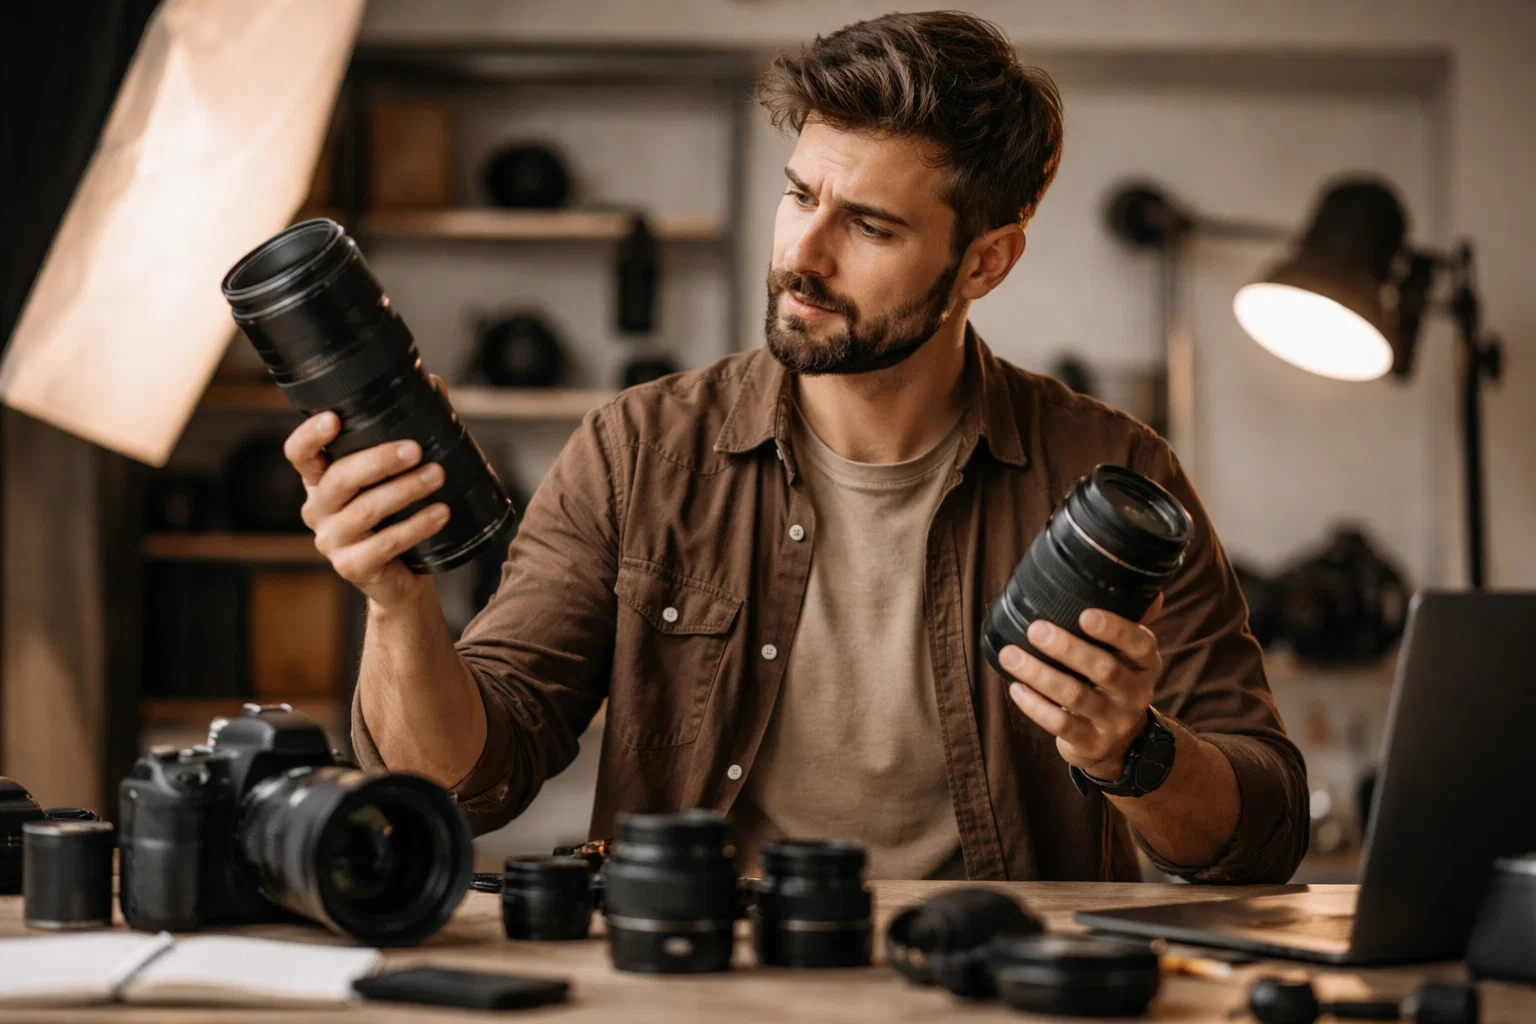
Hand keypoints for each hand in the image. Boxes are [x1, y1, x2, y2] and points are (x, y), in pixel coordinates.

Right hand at [283, 375, 450, 608]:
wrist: (404, 577)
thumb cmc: (398, 515)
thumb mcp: (396, 475)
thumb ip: (407, 431)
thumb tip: (434, 384)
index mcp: (321, 480)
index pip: (299, 454)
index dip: (310, 436)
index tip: (333, 418)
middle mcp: (318, 509)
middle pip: (339, 479)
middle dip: (379, 461)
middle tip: (415, 449)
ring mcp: (331, 541)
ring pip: (365, 511)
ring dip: (404, 490)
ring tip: (437, 476)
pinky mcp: (353, 567)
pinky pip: (384, 545)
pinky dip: (416, 527)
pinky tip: (440, 513)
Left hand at [998, 594, 1164, 781]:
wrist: (1118, 742)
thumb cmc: (1113, 683)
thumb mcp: (1127, 656)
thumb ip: (1130, 620)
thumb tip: (1138, 579)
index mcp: (1146, 665)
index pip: (1140, 644)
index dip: (1115, 629)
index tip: (1084, 614)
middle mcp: (1136, 693)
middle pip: (1104, 669)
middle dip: (1067, 648)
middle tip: (1035, 629)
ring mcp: (1114, 722)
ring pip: (1076, 697)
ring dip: (1040, 674)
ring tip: (1010, 656)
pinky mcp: (1091, 743)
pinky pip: (1061, 725)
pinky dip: (1035, 706)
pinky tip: (1015, 688)